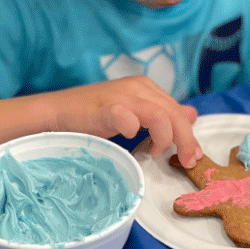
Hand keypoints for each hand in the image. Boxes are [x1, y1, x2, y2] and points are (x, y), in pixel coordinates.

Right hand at [51, 77, 202, 166]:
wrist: (57, 112)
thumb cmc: (93, 116)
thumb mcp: (134, 112)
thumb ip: (161, 114)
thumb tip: (192, 114)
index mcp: (145, 87)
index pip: (177, 110)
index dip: (189, 133)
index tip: (193, 156)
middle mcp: (137, 87)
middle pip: (174, 113)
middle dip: (186, 140)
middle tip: (187, 161)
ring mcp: (122, 96)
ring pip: (161, 116)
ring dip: (165, 138)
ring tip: (156, 151)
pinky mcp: (106, 108)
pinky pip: (130, 119)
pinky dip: (135, 131)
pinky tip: (131, 140)